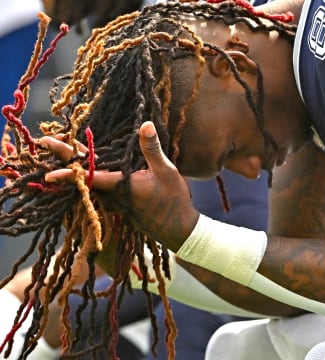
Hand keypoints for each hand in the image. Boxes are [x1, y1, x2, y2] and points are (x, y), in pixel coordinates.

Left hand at [42, 122, 198, 251]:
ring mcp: (116, 199)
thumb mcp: (166, 172)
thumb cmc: (172, 202)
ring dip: (75, 164)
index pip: (87, 176)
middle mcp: (112, 193)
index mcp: (119, 185)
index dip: (67, 171)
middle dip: (64, 156)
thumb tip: (144, 124)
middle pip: (82, 173)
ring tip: (64, 148)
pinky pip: (100, 184)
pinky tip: (92, 164)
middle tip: (47, 141)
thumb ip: (152, 150)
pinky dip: (90, 172)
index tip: (47, 169)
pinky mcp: (121, 201)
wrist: (178, 230)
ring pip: (90, 179)